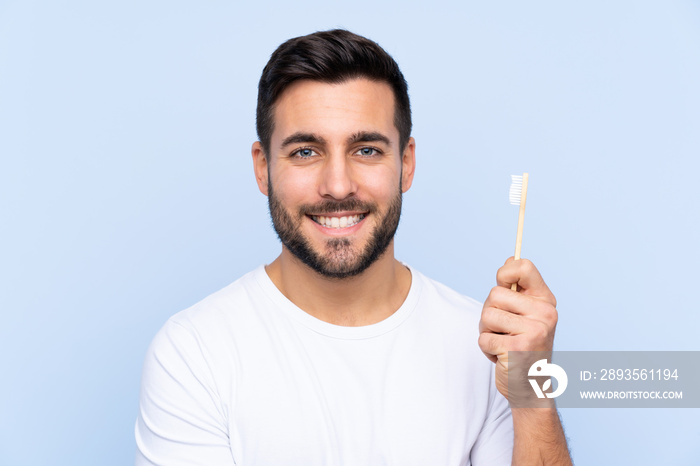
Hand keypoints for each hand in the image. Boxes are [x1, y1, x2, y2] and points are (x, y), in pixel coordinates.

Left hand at [478, 257, 558, 399]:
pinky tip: (503, 357)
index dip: (505, 272)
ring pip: (486, 315)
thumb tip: (510, 258)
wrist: (531, 387)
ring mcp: (534, 331)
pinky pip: (484, 338)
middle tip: (504, 330)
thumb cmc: (523, 346)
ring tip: (503, 343)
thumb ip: (517, 290)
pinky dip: (486, 349)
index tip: (502, 283)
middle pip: (495, 293)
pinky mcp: (518, 349)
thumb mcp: (526, 314)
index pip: (523, 267)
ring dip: (486, 331)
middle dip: (490, 312)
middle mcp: (545, 314)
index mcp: (546, 301)